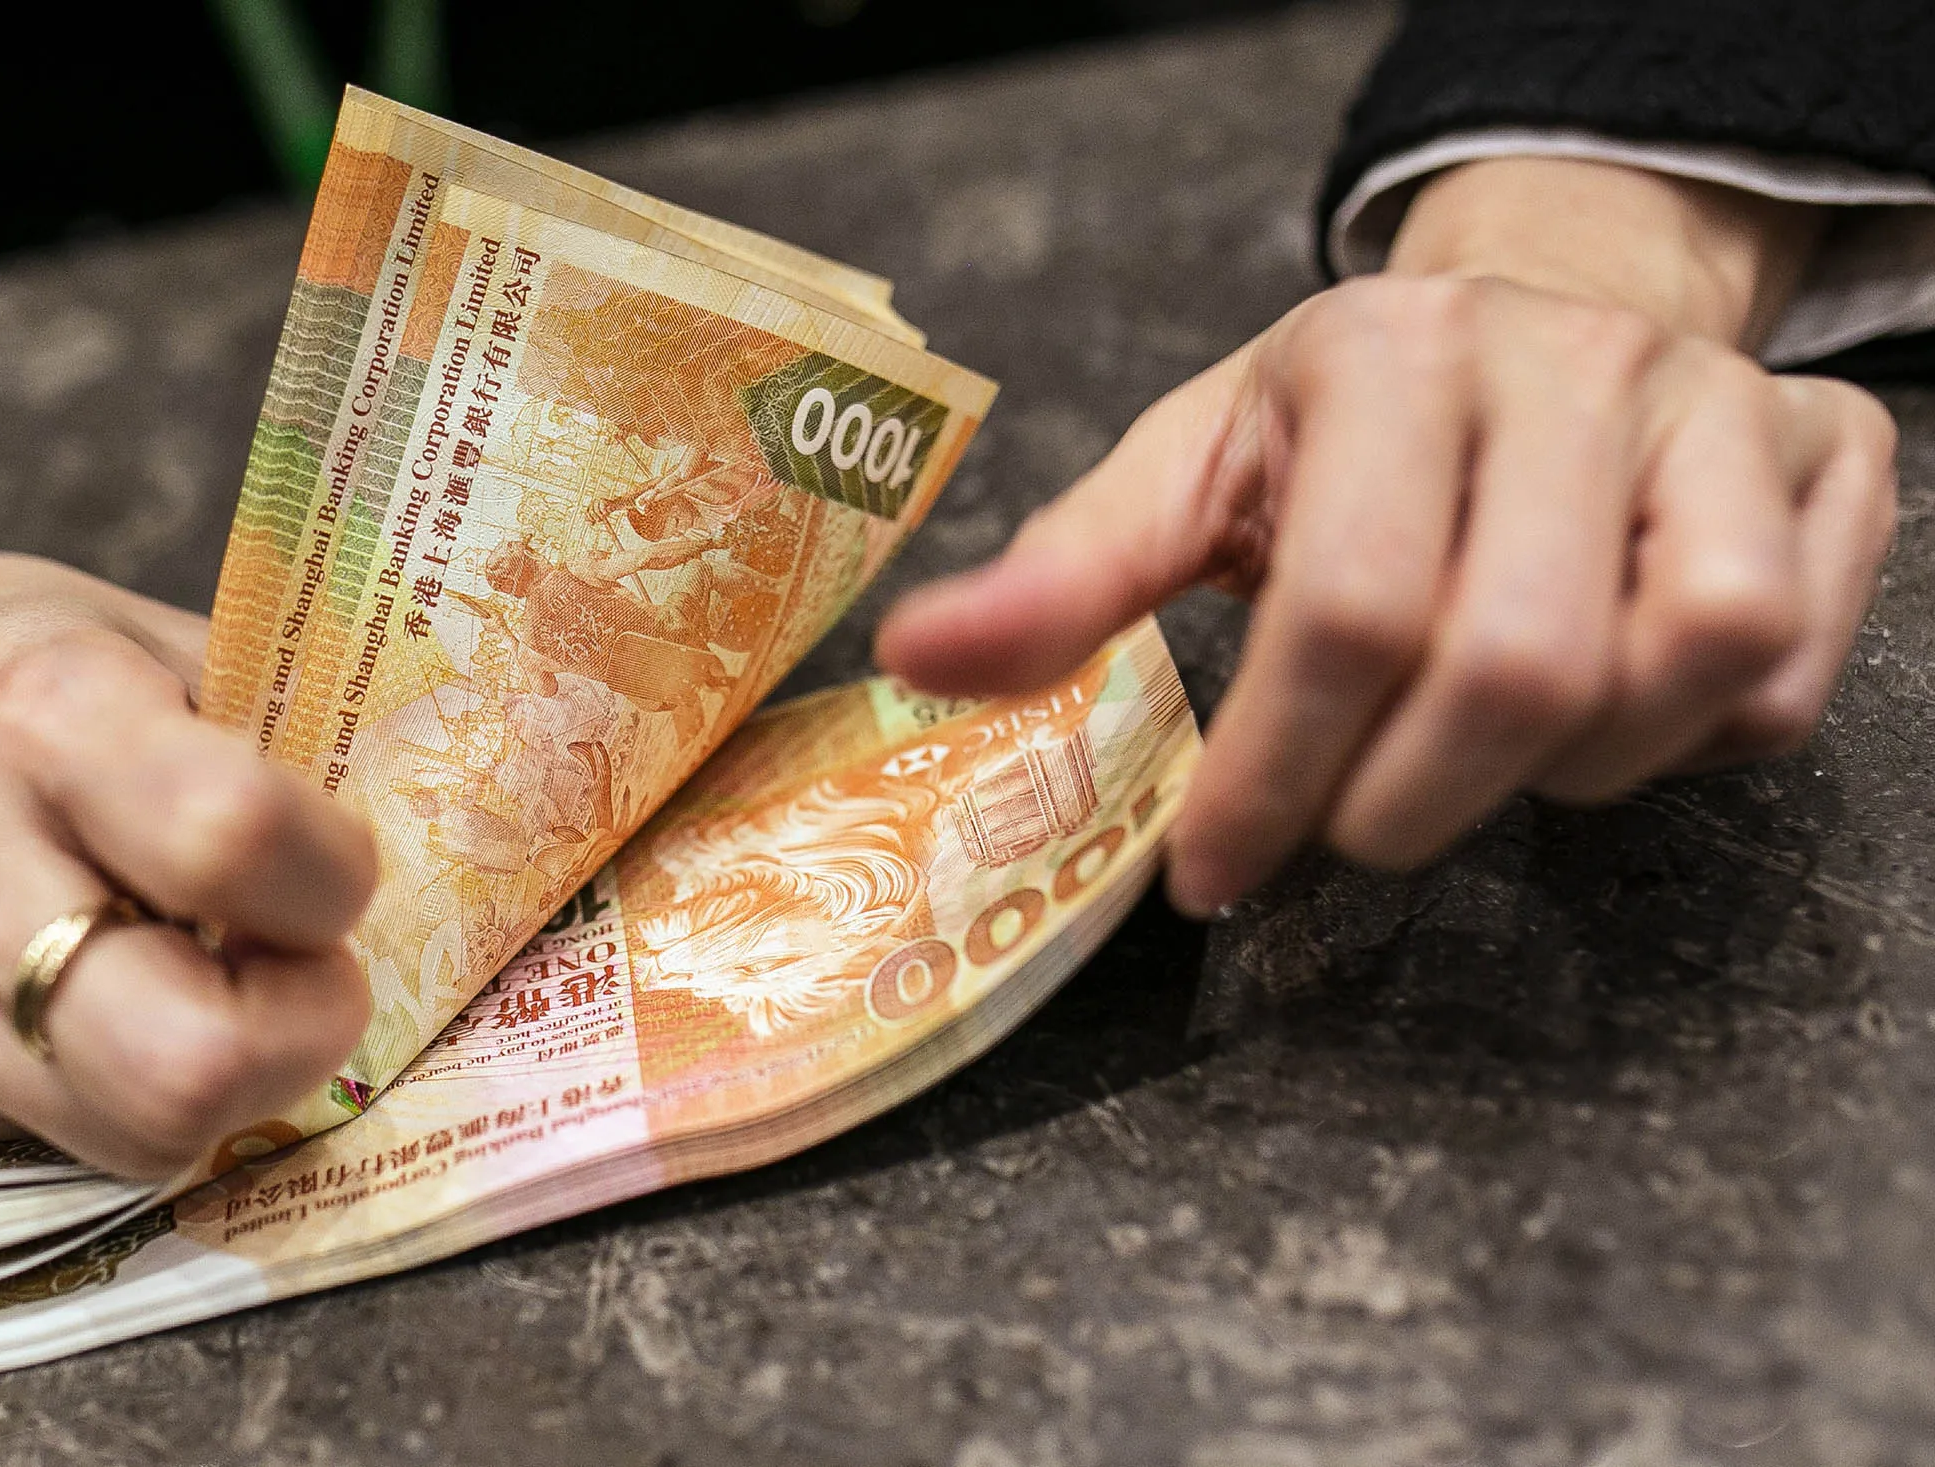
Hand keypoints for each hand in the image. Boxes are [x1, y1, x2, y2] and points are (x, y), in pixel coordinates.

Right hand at [0, 496, 376, 1177]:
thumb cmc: (0, 658)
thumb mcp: (154, 638)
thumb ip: (290, 738)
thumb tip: (448, 839)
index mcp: (46, 714)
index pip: (232, 843)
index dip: (333, 881)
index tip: (338, 869)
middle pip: (180, 1064)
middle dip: (298, 1040)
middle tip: (310, 974)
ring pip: (133, 1140)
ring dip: (231, 1084)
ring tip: (228, 988)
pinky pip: (66, 1140)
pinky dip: (133, 1090)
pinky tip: (124, 1000)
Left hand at [877, 158, 1897, 915]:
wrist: (1539, 318)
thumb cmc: (1345, 428)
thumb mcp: (1192, 471)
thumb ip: (1068, 574)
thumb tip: (915, 663)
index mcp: (1387, 354)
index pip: (1345, 609)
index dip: (1273, 777)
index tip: (1216, 872)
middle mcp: (1569, 364)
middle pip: (1517, 663)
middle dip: (1407, 803)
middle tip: (1349, 831)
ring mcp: (1717, 410)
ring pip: (1676, 670)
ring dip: (1557, 775)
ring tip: (1472, 749)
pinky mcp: (1827, 464)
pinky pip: (1782, 680)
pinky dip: (1680, 746)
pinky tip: (1595, 714)